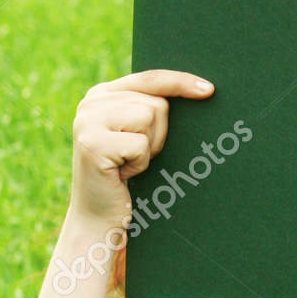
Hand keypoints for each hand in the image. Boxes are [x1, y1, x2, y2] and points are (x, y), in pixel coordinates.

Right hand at [69, 69, 214, 230]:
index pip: (149, 78)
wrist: (97, 218)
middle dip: (157, 135)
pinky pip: (141, 144)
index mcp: (101, 94)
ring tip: (127, 164)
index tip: (208, 89)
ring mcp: (88, 121)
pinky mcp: (93, 143)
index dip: (179, 82)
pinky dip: (140, 164)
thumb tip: (197, 89)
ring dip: (148, 149)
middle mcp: (91, 102)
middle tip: (134, 157)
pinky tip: (122, 174)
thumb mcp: (134, 136)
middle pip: (156, 103)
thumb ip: (146, 109)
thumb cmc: (124, 179)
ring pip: (149, 118)